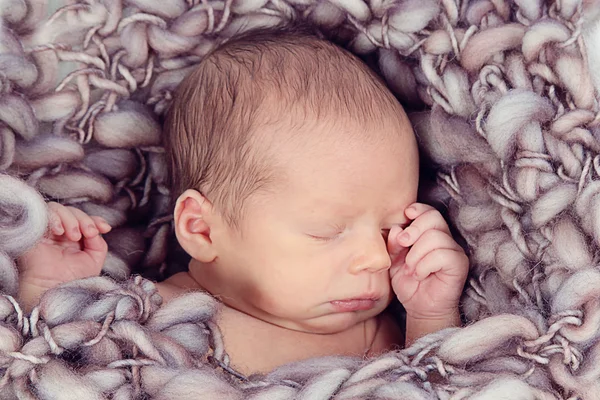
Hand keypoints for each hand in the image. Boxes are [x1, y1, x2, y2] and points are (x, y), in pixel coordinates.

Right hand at [18, 202, 110, 307]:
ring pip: (58, 209)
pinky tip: (60, 232)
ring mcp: (47, 233)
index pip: (85, 220)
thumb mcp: (94, 258)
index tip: (105, 228)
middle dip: (84, 220)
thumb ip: (97, 240)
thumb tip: (96, 228)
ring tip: (74, 236)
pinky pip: (42, 214)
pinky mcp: (34, 233)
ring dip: (71, 219)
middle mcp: (61, 235)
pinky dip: (54, 218)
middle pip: (73, 212)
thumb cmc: (74, 281)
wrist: (56, 292)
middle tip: (89, 233)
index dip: (95, 220)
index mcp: (75, 240)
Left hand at [388, 203, 467, 320]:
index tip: (406, 215)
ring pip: (435, 237)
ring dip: (416, 254)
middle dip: (414, 229)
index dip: (418, 210)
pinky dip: (424, 265)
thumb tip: (397, 229)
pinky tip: (420, 275)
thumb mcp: (393, 262)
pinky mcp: (459, 264)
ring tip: (411, 269)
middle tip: (403, 245)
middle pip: (433, 218)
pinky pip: (442, 255)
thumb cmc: (409, 284)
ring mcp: (454, 251)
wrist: (420, 309)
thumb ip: (393, 245)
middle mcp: (445, 239)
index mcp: (429, 234)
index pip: (429, 212)